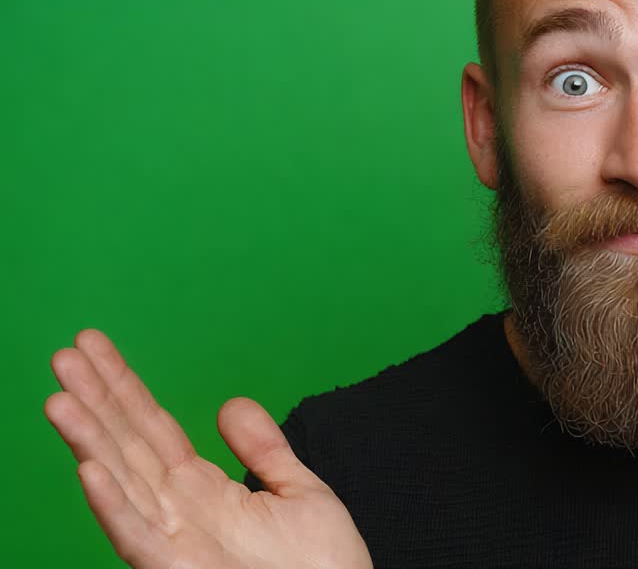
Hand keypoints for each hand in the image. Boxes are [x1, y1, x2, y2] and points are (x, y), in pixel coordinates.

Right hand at [44, 329, 372, 568]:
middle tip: (65, 354)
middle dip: (95, 400)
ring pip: (120, 481)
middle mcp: (178, 511)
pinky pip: (137, 534)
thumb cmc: (322, 567)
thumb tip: (231, 404)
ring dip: (88, 441)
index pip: (152, 427)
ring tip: (60, 398)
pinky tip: (88, 468)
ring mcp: (174, 540)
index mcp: (202, 489)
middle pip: (127, 445)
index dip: (123, 387)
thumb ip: (263, 449)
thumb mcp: (299, 492)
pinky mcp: (176, 568)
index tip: (94, 347)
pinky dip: (112, 502)